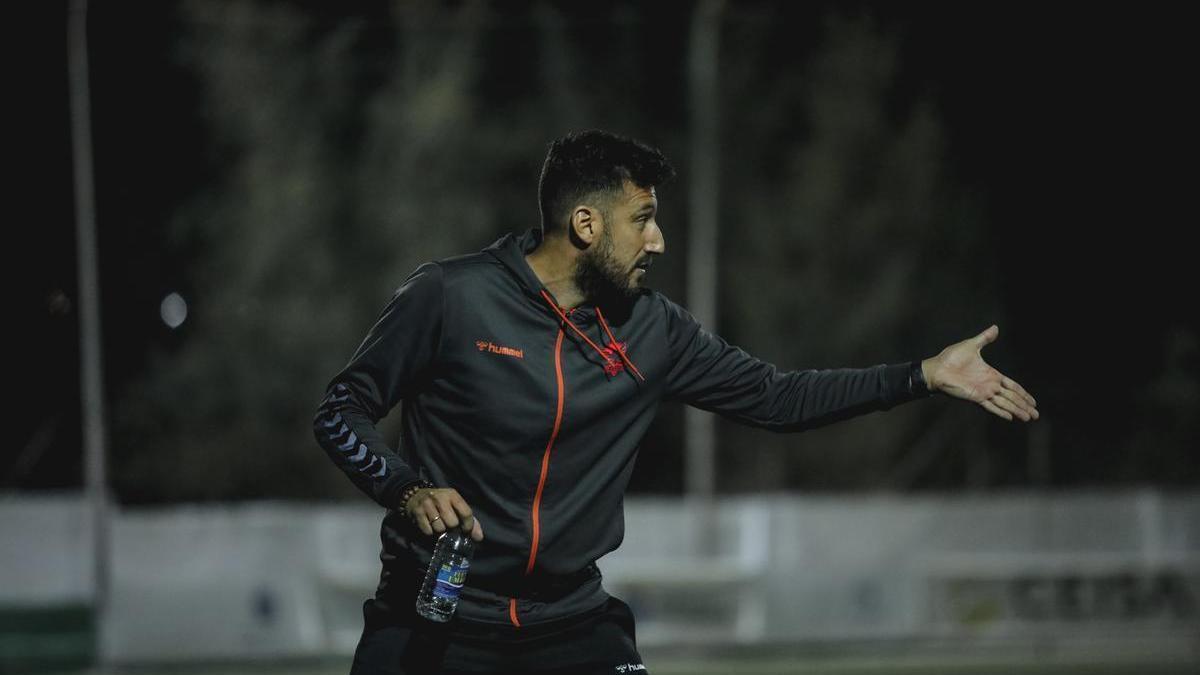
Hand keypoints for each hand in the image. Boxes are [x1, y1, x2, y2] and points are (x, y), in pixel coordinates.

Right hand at [406, 487, 484, 541]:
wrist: (415, 496)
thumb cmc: (441, 504)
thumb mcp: (456, 506)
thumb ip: (470, 521)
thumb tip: (479, 537)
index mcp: (452, 494)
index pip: (466, 512)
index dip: (468, 525)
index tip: (465, 530)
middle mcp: (440, 497)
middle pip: (452, 523)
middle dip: (452, 528)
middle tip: (449, 526)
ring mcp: (427, 504)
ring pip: (439, 528)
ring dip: (440, 531)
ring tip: (438, 524)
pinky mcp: (417, 512)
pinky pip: (428, 531)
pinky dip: (430, 532)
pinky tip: (429, 525)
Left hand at [923, 325, 1038, 421]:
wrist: (937, 368)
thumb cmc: (951, 357)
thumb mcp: (971, 345)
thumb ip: (985, 338)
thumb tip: (996, 327)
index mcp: (991, 374)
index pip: (1012, 386)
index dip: (1023, 393)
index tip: (1033, 401)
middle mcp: (990, 385)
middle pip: (1012, 397)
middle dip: (1024, 405)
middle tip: (1036, 415)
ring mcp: (983, 392)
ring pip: (1005, 403)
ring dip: (1017, 410)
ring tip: (1028, 418)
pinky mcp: (975, 397)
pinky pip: (991, 406)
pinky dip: (1000, 412)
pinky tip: (1010, 418)